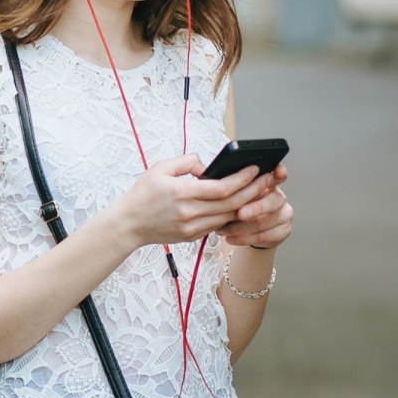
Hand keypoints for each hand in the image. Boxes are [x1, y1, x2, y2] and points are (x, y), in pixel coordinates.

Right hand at [114, 154, 277, 247]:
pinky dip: (232, 215)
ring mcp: (192, 227)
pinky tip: (241, 205)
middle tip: (267, 179)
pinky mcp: (193, 236)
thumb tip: (208, 166)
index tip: (255, 168)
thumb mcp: (160, 168)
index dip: (243, 178)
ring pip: (229, 216)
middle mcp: (189, 213)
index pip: (222, 188)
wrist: (129, 224)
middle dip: (254, 190)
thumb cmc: (142, 195)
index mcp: (182, 193)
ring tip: (260, 192)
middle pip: (232, 203)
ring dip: (248, 204)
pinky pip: (219, 225)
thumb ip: (186, 162)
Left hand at [215, 162, 292, 248]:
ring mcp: (284, 214)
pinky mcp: (283, 230)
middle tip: (240, 213)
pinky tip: (231, 238)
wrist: (244, 231)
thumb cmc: (232, 206)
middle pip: (274, 200)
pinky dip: (245, 238)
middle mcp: (279, 196)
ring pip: (266, 221)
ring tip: (224, 229)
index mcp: (267, 182)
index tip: (276, 172)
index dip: (279, 173)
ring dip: (243, 227)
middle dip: (256, 207)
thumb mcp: (227, 190)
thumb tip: (208, 175)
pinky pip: (266, 236)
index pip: (278, 173)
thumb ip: (225, 179)